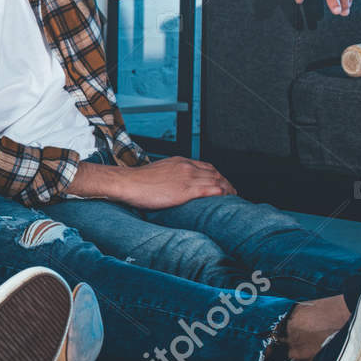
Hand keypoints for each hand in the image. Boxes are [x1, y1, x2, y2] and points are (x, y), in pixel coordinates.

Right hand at [104, 157, 235, 210]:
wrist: (127, 183)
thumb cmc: (138, 181)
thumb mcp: (158, 172)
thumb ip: (170, 175)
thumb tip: (173, 185)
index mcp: (180, 162)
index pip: (207, 167)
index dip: (218, 176)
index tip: (221, 183)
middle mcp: (186, 167)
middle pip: (215, 173)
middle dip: (227, 183)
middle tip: (232, 193)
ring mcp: (187, 178)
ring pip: (216, 181)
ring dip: (227, 189)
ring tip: (232, 198)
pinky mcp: (185, 190)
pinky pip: (210, 190)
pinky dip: (220, 193)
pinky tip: (225, 198)